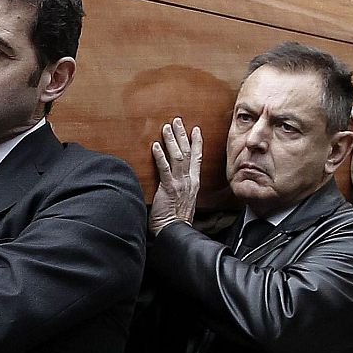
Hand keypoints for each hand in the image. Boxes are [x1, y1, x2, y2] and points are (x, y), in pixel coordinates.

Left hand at [150, 118, 200, 235]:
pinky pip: (165, 169)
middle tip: (177, 120)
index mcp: (194, 183)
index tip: (196, 130)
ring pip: (178, 157)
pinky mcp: (169, 188)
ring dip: (172, 140)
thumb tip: (175, 182)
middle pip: (187, 152)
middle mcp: (189, 181)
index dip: (197, 143)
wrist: (176, 232)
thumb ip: (181, 189)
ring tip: (167, 127)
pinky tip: (155, 146)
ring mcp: (180, 184)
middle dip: (182, 135)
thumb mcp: (183, 201)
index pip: (197, 158)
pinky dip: (160, 156)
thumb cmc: (177, 220)